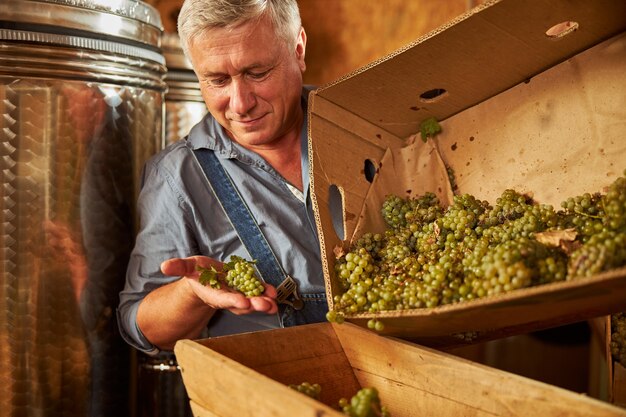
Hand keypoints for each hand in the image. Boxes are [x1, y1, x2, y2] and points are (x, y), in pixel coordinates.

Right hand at [160, 256, 278, 314]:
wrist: (207, 278)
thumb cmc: (197, 273)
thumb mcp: (187, 267)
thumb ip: (178, 266)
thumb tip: (164, 266)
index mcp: (212, 294)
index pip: (223, 299)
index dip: (232, 301)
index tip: (243, 302)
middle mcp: (227, 297)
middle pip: (241, 304)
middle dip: (254, 305)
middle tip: (266, 305)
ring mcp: (239, 294)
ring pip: (252, 300)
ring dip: (264, 302)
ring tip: (274, 303)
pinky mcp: (247, 289)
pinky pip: (258, 292)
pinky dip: (266, 293)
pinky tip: (274, 292)